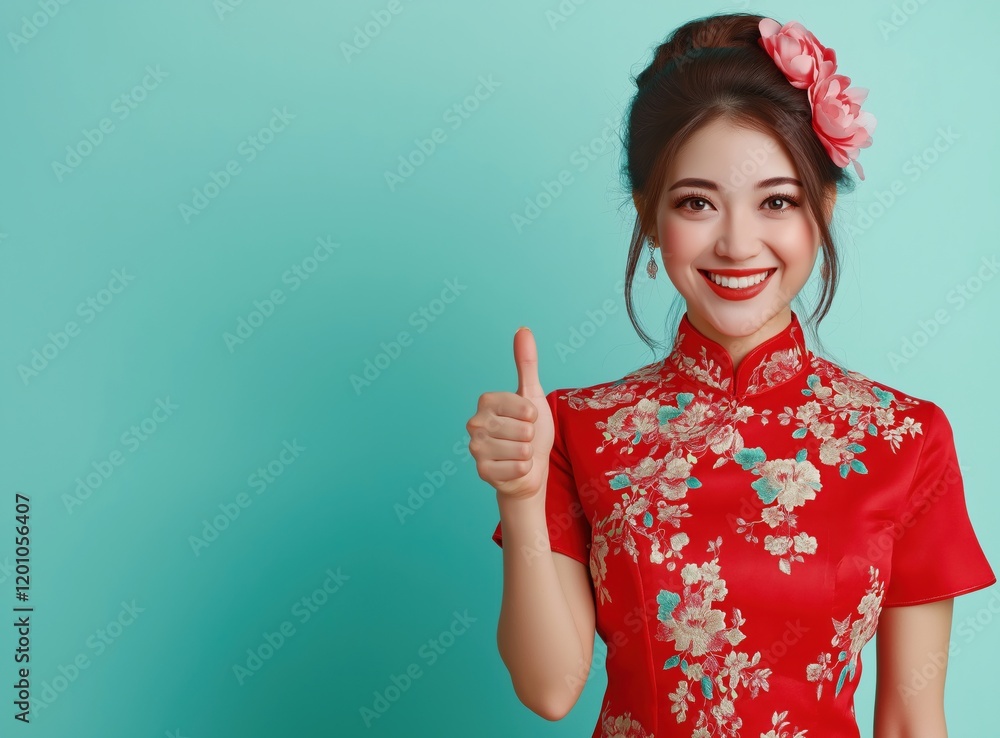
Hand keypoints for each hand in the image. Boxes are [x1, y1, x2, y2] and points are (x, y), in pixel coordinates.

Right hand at [466, 327, 553, 498]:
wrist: (528, 468)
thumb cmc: (530, 431)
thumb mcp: (532, 394)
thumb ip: (526, 363)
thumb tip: (523, 330)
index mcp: (486, 401)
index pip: (526, 408)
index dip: (534, 416)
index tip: (527, 419)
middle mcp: (475, 422)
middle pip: (524, 430)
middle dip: (530, 437)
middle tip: (522, 439)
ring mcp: (475, 448)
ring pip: (522, 450)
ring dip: (527, 454)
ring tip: (518, 453)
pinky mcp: (482, 472)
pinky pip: (518, 469)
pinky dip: (522, 470)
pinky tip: (513, 467)